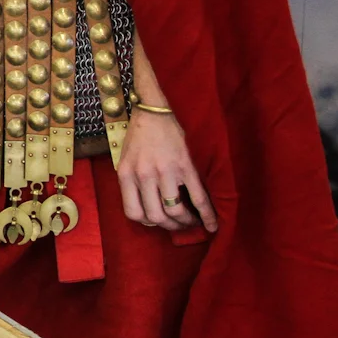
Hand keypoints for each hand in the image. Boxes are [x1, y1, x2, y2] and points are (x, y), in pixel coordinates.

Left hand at [116, 109, 218, 233]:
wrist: (155, 112)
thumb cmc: (140, 137)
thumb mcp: (126, 160)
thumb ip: (132, 184)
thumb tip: (148, 212)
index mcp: (127, 174)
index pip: (133, 213)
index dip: (147, 222)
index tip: (157, 221)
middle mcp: (144, 175)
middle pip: (156, 216)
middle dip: (169, 226)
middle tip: (177, 225)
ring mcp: (165, 172)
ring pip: (175, 211)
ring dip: (185, 222)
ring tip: (192, 222)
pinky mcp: (185, 167)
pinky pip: (198, 198)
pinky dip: (207, 215)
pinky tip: (211, 225)